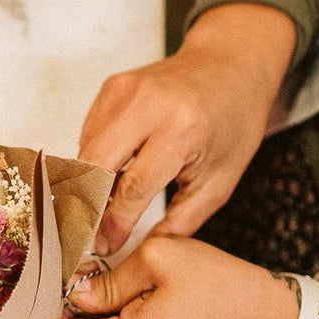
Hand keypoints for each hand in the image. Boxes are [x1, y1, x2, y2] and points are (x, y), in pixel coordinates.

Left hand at [37, 235, 299, 318]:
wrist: (260, 315)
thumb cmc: (218, 286)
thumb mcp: (157, 258)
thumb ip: (104, 278)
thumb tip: (71, 290)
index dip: (49, 314)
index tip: (68, 282)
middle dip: (69, 308)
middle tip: (96, 272)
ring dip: (90, 311)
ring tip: (121, 280)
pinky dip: (106, 318)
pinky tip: (131, 293)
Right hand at [80, 2, 294, 255]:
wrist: (232, 66)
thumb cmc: (232, 123)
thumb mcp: (219, 182)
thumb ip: (179, 222)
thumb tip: (141, 251)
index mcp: (180, 130)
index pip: (131, 188)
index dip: (113, 224)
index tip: (103, 246)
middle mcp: (147, 104)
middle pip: (95, 166)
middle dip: (88, 204)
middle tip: (88, 232)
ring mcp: (124, 90)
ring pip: (85, 150)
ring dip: (88, 183)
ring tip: (101, 206)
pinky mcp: (111, 86)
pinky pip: (89, 133)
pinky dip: (94, 158)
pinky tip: (112, 172)